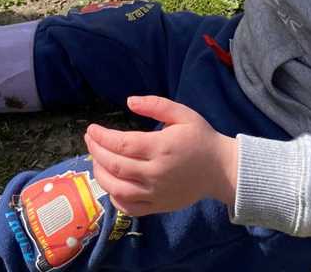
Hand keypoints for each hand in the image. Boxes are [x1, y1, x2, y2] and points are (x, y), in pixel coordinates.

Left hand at [84, 96, 237, 215]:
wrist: (221, 169)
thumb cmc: (201, 138)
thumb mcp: (183, 114)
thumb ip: (156, 104)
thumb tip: (129, 101)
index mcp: (161, 148)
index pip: (122, 145)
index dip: (102, 137)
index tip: (91, 129)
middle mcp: (156, 172)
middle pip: (115, 165)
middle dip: (96, 151)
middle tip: (89, 139)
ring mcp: (156, 192)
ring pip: (117, 189)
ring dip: (100, 174)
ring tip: (95, 159)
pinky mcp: (158, 206)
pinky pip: (129, 207)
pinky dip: (114, 198)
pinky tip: (110, 184)